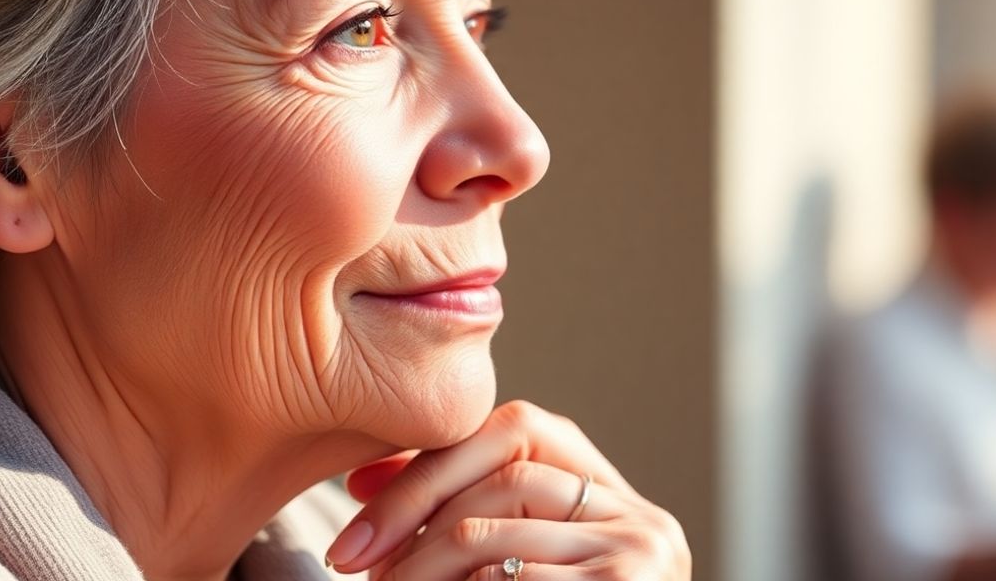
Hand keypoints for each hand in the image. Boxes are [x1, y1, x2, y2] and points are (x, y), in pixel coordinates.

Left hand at [325, 401, 690, 579]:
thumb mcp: (518, 565)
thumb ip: (466, 513)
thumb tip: (363, 477)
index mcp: (615, 497)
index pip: (518, 430)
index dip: (436, 461)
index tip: (360, 501)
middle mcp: (640, 517)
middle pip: (501, 478)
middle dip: (414, 513)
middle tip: (355, 561)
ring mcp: (639, 556)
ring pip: (488, 533)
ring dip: (418, 562)